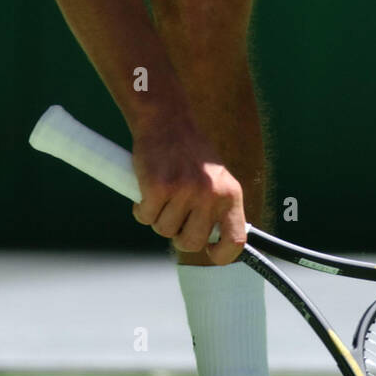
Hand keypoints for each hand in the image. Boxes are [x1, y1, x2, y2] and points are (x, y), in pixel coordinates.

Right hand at [130, 115, 245, 264]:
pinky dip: (141, 208)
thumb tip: (216, 243)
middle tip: (174, 216)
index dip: (221, 255)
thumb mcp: (216, 180)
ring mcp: (185, 191)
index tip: (208, 252)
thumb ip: (217, 208)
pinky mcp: (159, 187)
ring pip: (164, 230)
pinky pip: (145, 216)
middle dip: (178, 235)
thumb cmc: (190, 154)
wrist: (167, 120)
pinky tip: (146, 189)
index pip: (235, 241)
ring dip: (157, 217)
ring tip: (162, 194)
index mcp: (230, 194)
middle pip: (191, 243)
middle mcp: (211, 194)